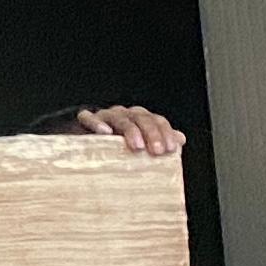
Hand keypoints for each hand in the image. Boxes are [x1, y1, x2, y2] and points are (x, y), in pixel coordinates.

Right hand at [69, 103, 185, 157]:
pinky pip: (89, 118)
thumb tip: (181, 138)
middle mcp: (125, 114)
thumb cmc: (116, 145)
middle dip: (151, 133)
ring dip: (131, 131)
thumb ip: (159, 140)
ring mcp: (105, 116)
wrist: (85, 141)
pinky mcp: (86, 120)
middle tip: (157, 151)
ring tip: (137, 146)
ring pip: (120, 118)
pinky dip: (97, 123)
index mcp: (140, 119)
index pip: (157, 120)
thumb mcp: (141, 144)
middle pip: (141, 118)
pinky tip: (105, 132)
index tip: (171, 149)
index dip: (165, 133)